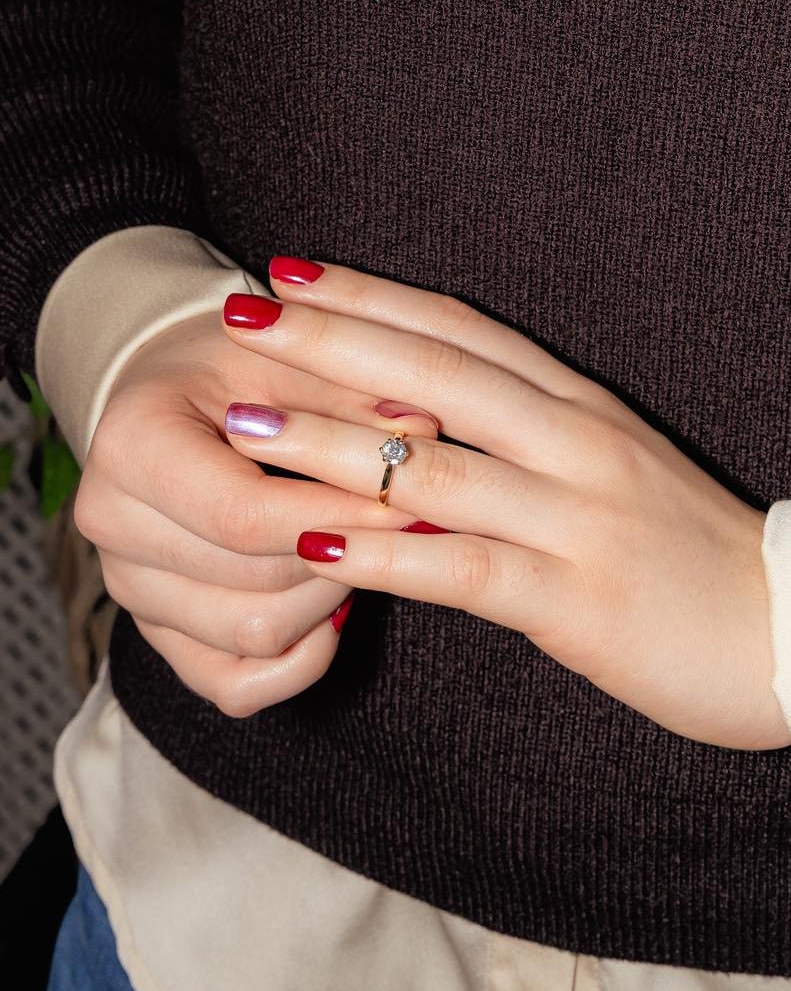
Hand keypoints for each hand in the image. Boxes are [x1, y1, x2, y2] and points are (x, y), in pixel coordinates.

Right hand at [72, 309, 440, 716]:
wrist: (179, 398)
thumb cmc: (237, 370)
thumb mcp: (292, 356)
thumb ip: (352, 394)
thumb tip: (423, 430)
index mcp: (132, 447)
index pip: (244, 516)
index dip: (340, 517)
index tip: (409, 501)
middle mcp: (113, 525)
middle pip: (256, 586)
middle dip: (345, 555)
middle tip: (396, 519)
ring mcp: (131, 588)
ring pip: (254, 637)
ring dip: (329, 599)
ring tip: (360, 546)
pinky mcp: (160, 632)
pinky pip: (237, 686)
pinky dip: (299, 659)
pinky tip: (333, 607)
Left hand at [219, 257, 790, 749]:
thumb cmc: (696, 553)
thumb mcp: (616, 474)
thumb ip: (536, 445)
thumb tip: (435, 438)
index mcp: (584, 410)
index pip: (463, 334)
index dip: (374, 298)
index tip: (295, 274)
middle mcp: (577, 446)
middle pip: (437, 376)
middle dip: (332, 341)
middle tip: (242, 315)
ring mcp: (578, 519)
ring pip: (434, 467)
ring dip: (331, 443)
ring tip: (245, 421)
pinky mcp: (578, 600)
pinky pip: (464, 569)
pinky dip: (386, 555)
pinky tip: (318, 543)